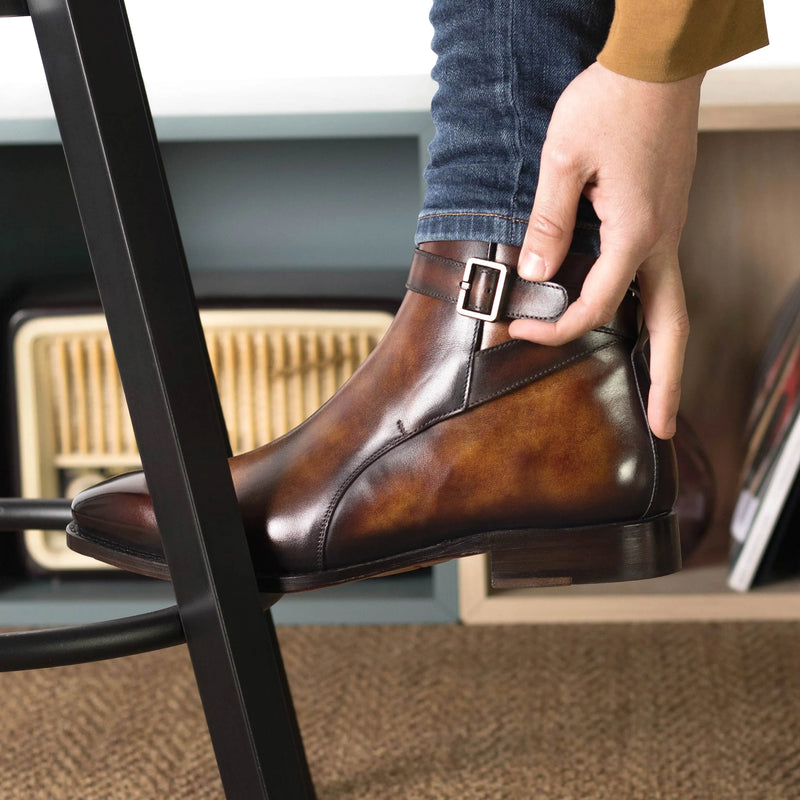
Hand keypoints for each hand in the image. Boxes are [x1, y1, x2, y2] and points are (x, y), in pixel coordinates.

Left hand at [509, 62, 703, 439]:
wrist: (658, 59)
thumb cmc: (613, 98)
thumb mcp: (565, 159)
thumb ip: (549, 221)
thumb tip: (535, 273)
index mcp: (637, 234)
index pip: (594, 308)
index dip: (554, 330)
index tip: (517, 334)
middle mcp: (663, 240)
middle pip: (673, 327)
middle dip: (670, 382)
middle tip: (669, 427)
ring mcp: (670, 229)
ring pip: (674, 304)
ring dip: (668, 351)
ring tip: (659, 387)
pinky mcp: (665, 216)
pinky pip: (663, 277)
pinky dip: (655, 311)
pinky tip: (636, 320)